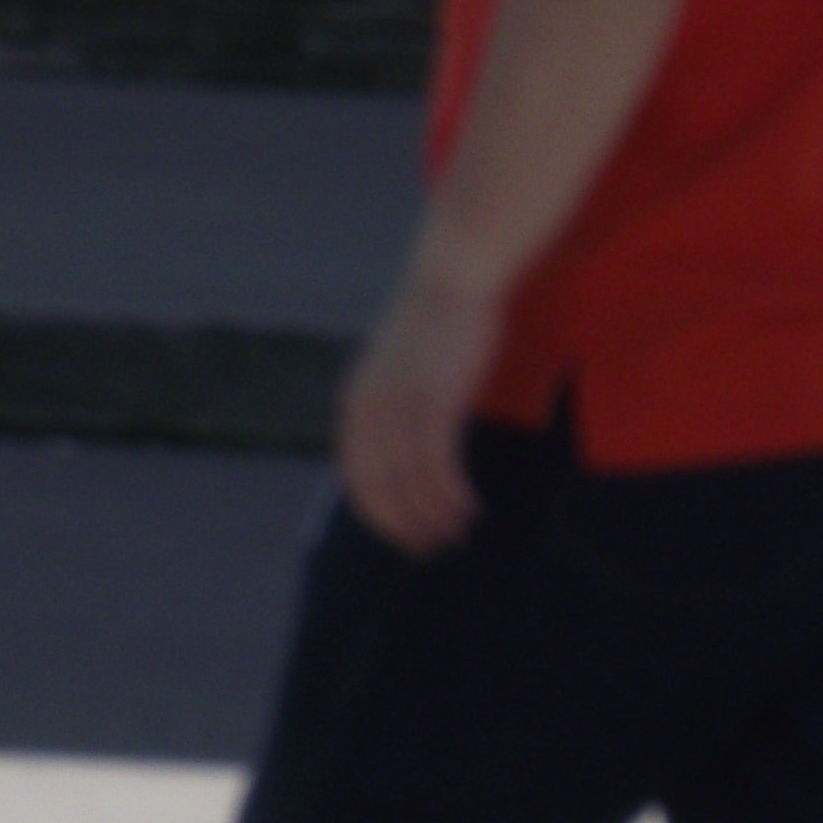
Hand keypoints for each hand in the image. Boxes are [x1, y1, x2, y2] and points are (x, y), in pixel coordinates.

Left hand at [336, 253, 505, 553]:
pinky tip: (468, 505)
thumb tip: (404, 454)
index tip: (406, 538)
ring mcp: (401, 406)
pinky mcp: (435, 401)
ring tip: (458, 530)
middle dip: (406, 527)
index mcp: (354, 405)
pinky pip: (439, 467)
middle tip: (433, 547)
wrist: (455, 275)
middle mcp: (368, 411)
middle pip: (380, 491)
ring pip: (412, 485)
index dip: (380, 517)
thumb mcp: (399, 369)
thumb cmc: (437, 320)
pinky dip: (451, 495)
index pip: (356, 481)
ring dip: (435, 516)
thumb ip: (394, 408)